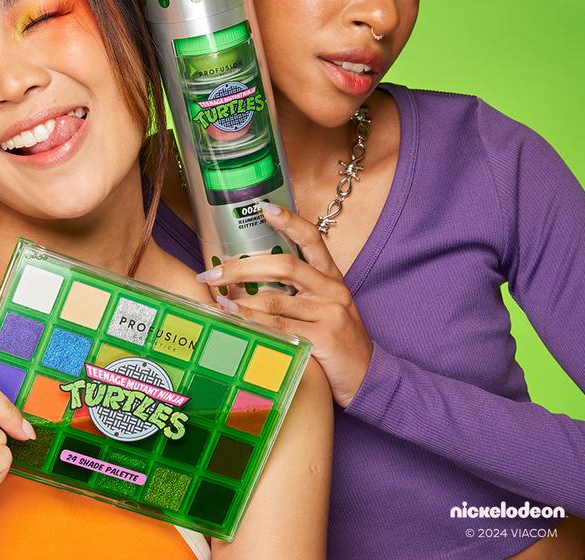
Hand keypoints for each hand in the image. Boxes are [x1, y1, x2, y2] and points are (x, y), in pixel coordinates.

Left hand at [196, 203, 373, 407]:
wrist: (369, 377)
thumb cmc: (338, 339)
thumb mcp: (324, 306)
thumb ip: (297, 291)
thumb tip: (250, 280)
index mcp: (332, 276)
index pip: (312, 239)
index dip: (289, 221)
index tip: (264, 207)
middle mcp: (332, 289)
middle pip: (285, 265)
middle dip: (244, 266)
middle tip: (214, 271)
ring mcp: (329, 313)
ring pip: (276, 300)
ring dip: (241, 298)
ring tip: (216, 296)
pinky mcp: (324, 339)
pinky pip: (280, 328)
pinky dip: (252, 322)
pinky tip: (233, 317)